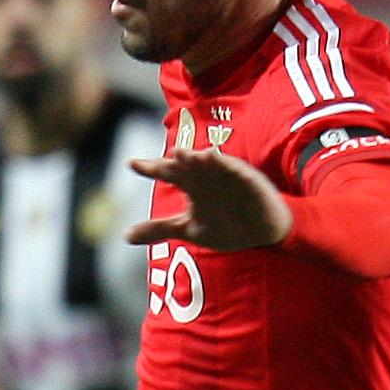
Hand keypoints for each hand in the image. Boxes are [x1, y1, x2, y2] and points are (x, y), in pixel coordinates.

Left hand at [126, 150, 292, 251]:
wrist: (263, 231)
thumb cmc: (226, 226)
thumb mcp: (188, 229)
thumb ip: (159, 229)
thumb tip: (125, 236)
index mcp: (192, 186)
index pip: (168, 173)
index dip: (150, 168)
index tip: (131, 164)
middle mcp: (206, 177)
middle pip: (188, 164)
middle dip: (177, 159)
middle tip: (167, 154)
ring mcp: (227, 176)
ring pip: (209, 163)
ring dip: (197, 157)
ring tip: (183, 153)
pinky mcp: (247, 180)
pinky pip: (236, 170)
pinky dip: (226, 165)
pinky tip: (215, 158)